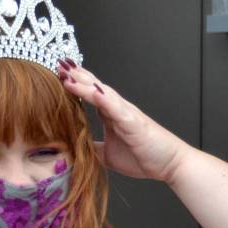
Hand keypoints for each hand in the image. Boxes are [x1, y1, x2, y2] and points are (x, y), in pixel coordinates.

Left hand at [60, 63, 188, 182]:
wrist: (170, 165)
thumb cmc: (144, 156)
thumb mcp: (107, 155)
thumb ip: (92, 148)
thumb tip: (73, 150)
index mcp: (111, 115)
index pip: (90, 94)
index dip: (74, 84)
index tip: (58, 73)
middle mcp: (118, 109)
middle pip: (94, 87)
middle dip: (77, 75)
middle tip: (59, 63)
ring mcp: (126, 113)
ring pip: (103, 93)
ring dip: (86, 83)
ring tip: (69, 73)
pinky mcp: (134, 123)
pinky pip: (118, 108)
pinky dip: (105, 99)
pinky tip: (93, 91)